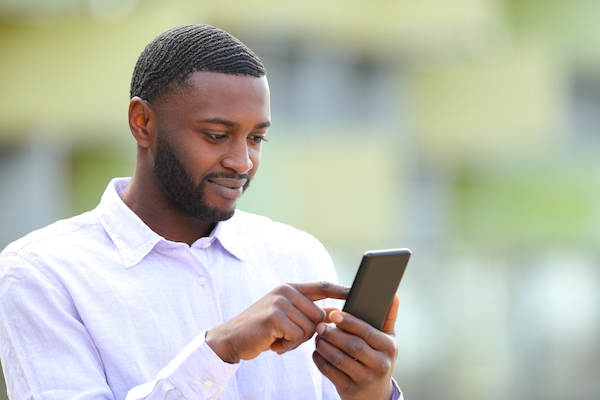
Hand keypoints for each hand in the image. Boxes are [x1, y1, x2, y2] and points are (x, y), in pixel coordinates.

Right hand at [206, 281, 348, 363]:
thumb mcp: (287, 317)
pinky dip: (288, 345)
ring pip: (310, 328)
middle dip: (308, 332)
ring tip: (278, 338)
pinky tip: (273, 342)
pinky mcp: (274, 317)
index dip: (341, 289)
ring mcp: (280, 302)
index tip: (358, 290)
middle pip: (319, 316)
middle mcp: (286, 291)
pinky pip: (298, 336)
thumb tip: (335, 313)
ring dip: (296, 340)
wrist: (232, 338)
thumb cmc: (262, 330)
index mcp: (290, 288)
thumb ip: (309, 313)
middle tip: (286, 335)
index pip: (322, 286)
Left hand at [313, 294, 399, 399]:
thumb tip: (394, 294)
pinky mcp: (349, 389)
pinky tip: (317, 351)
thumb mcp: (387, 339)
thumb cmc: (378, 358)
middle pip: (352, 346)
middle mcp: (379, 365)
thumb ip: (388, 316)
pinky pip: (330, 372)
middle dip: (333, 334)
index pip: (367, 332)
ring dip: (324, 346)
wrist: (375, 395)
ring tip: (318, 337)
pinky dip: (320, 359)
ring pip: (339, 359)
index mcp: (389, 348)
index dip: (349, 322)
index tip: (334, 314)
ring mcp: (364, 379)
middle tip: (320, 325)